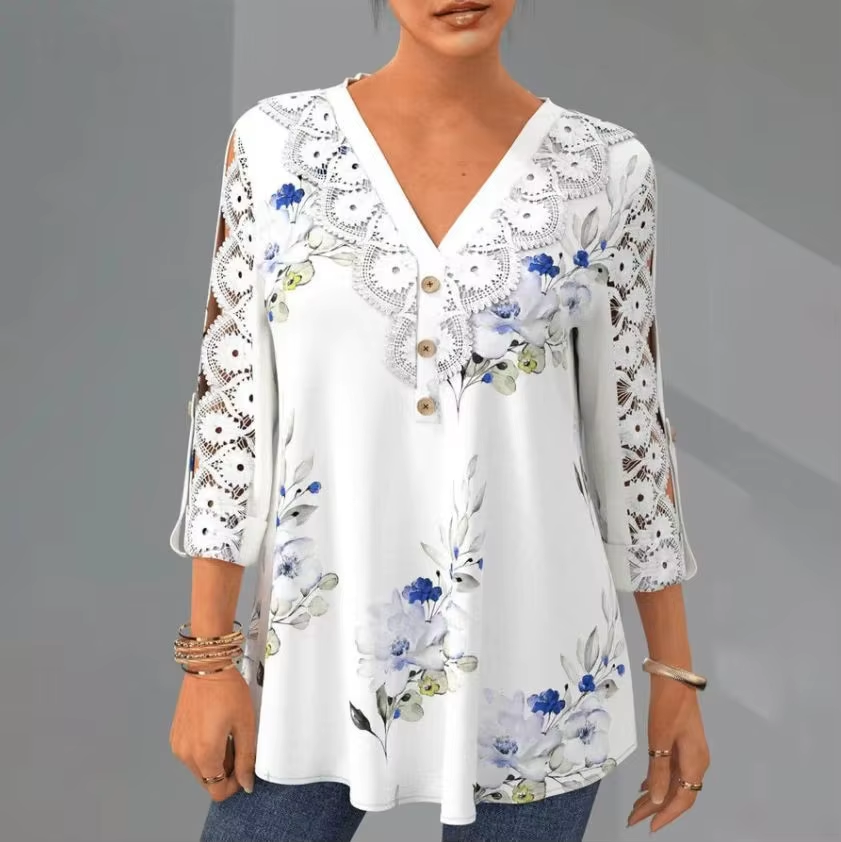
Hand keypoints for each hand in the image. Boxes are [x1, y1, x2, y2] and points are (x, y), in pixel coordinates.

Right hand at [169, 666, 256, 801]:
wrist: (207, 666)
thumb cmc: (228, 692)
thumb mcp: (245, 725)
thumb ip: (246, 758)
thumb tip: (246, 783)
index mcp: (204, 754)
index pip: (217, 791)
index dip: (234, 785)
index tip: (244, 768)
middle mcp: (185, 754)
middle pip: (207, 781)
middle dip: (226, 771)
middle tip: (238, 745)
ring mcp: (178, 745)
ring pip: (199, 768)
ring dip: (215, 760)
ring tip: (226, 734)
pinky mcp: (175, 735)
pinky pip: (191, 754)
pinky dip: (204, 750)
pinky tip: (214, 729)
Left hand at [627, 677, 709, 832]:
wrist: (674, 677)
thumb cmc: (667, 706)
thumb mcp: (659, 740)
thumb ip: (659, 771)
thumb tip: (657, 800)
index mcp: (695, 764)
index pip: (682, 800)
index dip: (666, 816)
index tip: (648, 826)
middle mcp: (696, 762)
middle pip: (677, 793)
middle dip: (655, 808)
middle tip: (633, 817)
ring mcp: (690, 752)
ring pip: (673, 782)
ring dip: (656, 794)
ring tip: (636, 805)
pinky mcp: (683, 743)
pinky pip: (672, 769)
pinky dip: (658, 778)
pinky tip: (646, 784)